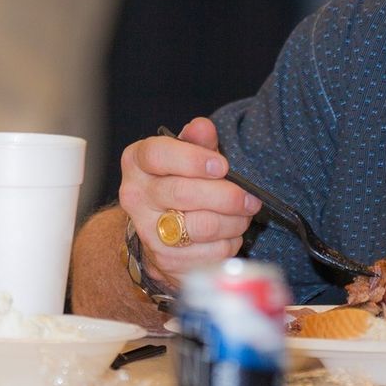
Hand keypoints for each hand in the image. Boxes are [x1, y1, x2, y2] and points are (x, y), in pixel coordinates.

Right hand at [117, 118, 260, 287]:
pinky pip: (210, 252)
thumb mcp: (186, 154)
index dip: (193, 159)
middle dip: (226, 196)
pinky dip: (230, 242)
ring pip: (202, 226)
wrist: (161, 229)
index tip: (222, 166)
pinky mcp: (166, 259)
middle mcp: (135, 195)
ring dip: (234, 221)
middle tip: (250, 198)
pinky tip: (230, 233)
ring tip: (244, 214)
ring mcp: (148, 231)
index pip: (158, 155)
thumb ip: (197, 140)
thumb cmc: (178, 180)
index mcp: (137, 162)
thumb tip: (203, 127)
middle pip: (183, 193)